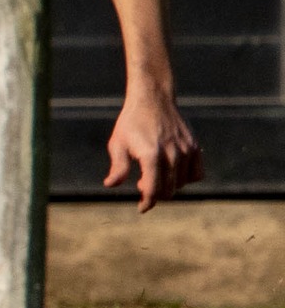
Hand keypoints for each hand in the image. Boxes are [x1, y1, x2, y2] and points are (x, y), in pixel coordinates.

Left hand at [104, 90, 203, 212]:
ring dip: (169, 186)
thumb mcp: (117, 144)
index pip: (153, 189)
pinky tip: (174, 173)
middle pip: (168, 190)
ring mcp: (186, 151)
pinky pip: (197, 174)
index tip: (142, 207)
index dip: (147, 202)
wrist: (153, 100)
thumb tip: (111, 185)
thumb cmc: (131, 123)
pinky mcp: (195, 147)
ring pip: (182, 184)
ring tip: (154, 176)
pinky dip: (187, 179)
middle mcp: (172, 155)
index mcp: (151, 155)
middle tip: (142, 186)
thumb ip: (118, 167)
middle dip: (155, 194)